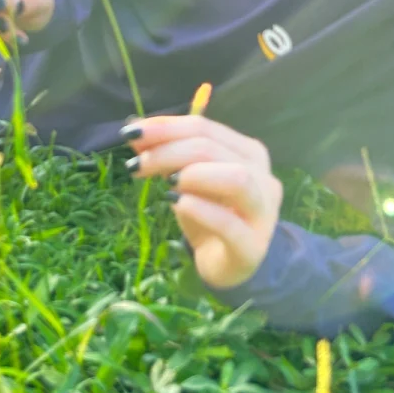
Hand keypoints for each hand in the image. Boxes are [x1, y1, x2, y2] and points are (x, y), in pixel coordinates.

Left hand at [123, 114, 282, 289]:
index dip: (165, 127)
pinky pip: (228, 223)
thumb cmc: (209, 216)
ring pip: (236, 178)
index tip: (131, 133)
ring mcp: (262, 212)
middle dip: (168, 150)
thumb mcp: (185, 180)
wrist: (228, 265)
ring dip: (193, 174)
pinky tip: (175, 204)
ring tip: (166, 182)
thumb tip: (134, 127)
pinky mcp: (252, 246)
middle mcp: (262, 177)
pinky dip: (198, 209)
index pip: (204, 128)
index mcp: (248, 153)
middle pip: (213, 148)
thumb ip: (165, 153)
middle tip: (136, 164)